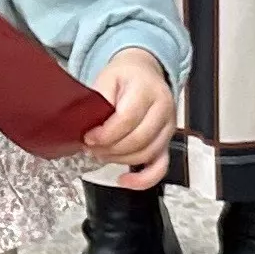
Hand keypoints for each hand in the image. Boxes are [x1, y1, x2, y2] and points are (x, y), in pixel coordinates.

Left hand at [75, 50, 174, 174]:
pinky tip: (125, 180)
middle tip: (91, 147)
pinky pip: (160, 167)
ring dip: (119, 160)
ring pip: (146, 154)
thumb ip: (97, 101)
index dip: (105, 134)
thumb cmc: (125, 77)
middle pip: (137, 139)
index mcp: (147, 90)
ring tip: (101, 153)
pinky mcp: (167, 142)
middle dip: (109, 148)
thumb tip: (86, 126)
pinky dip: (143, 179)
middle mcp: (163, 109)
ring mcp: (168, 127)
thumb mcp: (106, 78)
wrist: (143, 73)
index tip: (88, 137)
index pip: (127, 119)